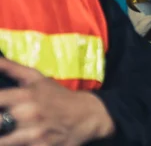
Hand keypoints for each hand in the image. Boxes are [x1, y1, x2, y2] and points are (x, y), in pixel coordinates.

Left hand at [0, 58, 114, 145]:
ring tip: (10, 129)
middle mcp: (29, 114)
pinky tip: (21, 138)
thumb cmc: (57, 96)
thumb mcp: (37, 78)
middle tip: (4, 117)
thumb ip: (11, 68)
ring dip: (5, 137)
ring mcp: (35, 133)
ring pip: (4, 141)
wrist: (87, 115)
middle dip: (0, 120)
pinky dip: (17, 143)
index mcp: (26, 95)